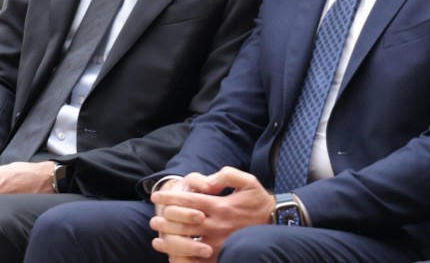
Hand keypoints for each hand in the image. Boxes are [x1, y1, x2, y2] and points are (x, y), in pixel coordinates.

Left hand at [150, 167, 275, 261]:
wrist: (276, 223)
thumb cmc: (258, 200)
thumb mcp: (246, 180)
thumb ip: (225, 175)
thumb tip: (206, 182)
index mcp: (220, 205)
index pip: (188, 200)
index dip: (170, 197)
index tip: (156, 196)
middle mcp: (217, 224)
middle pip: (184, 222)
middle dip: (165, 219)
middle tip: (153, 217)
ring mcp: (219, 241)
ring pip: (188, 242)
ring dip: (170, 238)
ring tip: (157, 235)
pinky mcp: (223, 254)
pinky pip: (200, 258)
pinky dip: (184, 256)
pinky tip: (173, 254)